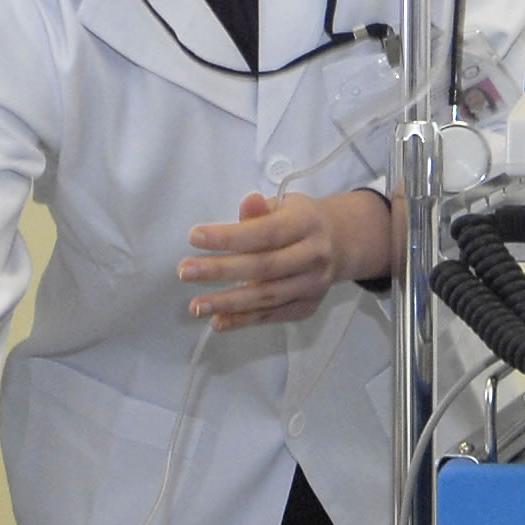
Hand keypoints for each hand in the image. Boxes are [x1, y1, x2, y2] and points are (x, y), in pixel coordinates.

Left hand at [179, 189, 392, 330]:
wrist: (340, 243)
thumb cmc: (301, 221)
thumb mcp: (285, 205)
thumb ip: (261, 210)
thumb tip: (247, 204)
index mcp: (307, 224)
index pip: (265, 233)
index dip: (229, 237)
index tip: (194, 237)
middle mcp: (314, 256)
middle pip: (264, 267)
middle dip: (221, 270)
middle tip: (185, 272)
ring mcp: (313, 285)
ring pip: (267, 297)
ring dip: (228, 303)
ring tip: (196, 306)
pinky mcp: (307, 306)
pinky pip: (272, 315)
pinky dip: (244, 320)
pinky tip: (218, 320)